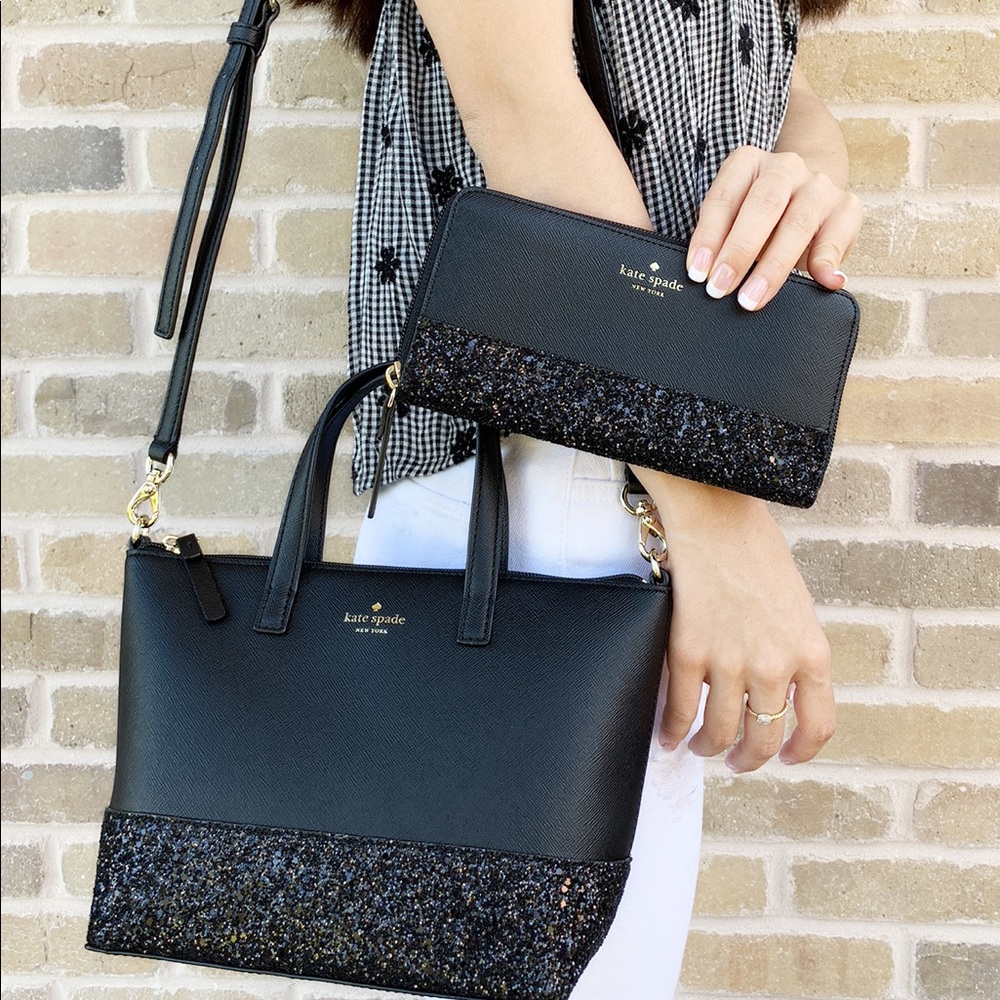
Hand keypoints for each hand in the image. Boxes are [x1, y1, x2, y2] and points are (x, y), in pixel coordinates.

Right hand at [634, 472, 835, 772]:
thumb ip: (791, 650)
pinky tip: (669, 735)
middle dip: (749, 759)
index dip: (800, 752)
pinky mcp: (688, 651)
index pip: (818, 725)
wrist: (716, 517)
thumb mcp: (796, 606)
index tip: (784, 758)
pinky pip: (680, 707)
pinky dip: (673, 729)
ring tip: (700, 748)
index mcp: (811, 652)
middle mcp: (776, 666)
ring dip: (710, 748)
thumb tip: (773, 690)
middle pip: (765, 737)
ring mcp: (730, 662)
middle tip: (737, 763)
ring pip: (722, 731)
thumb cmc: (756, 551)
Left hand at [685, 146, 862, 310]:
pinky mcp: (846, 207)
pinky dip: (829, 260)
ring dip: (773, 266)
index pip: (724, 198)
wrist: (809, 197)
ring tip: (752, 298)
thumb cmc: (759, 217)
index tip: (698, 273)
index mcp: (748, 164)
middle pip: (763, 205)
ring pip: (798, 223)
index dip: (708, 237)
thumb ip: (719, 238)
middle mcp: (785, 168)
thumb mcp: (733, 217)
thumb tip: (703, 272)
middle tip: (720, 288)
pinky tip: (824, 281)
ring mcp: (818, 185)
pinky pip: (837, 236)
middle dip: (739, 251)